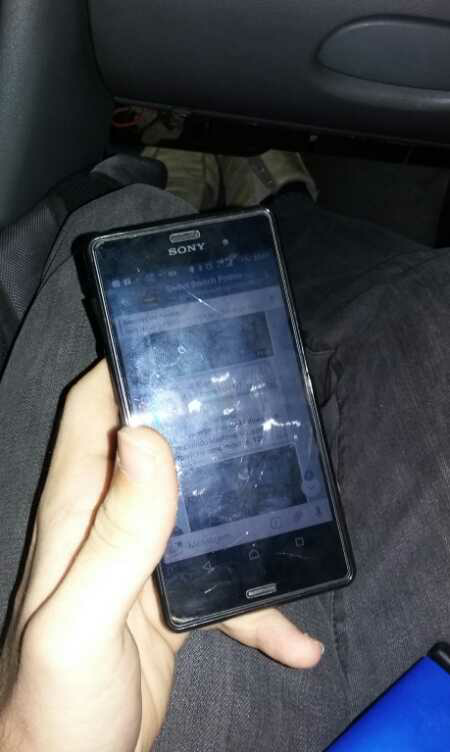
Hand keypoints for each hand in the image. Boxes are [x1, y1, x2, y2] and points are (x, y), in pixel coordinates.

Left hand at [0, 361, 323, 751]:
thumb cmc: (53, 700)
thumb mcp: (80, 618)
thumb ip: (116, 535)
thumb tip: (148, 440)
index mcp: (79, 506)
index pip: (96, 409)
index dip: (131, 368)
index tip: (183, 342)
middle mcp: (111, 519)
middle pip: (160, 444)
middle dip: (203, 419)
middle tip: (259, 403)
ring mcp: (144, 558)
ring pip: (202, 505)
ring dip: (244, 504)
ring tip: (296, 498)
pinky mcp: (173, 598)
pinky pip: (225, 587)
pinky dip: (259, 607)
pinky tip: (295, 636)